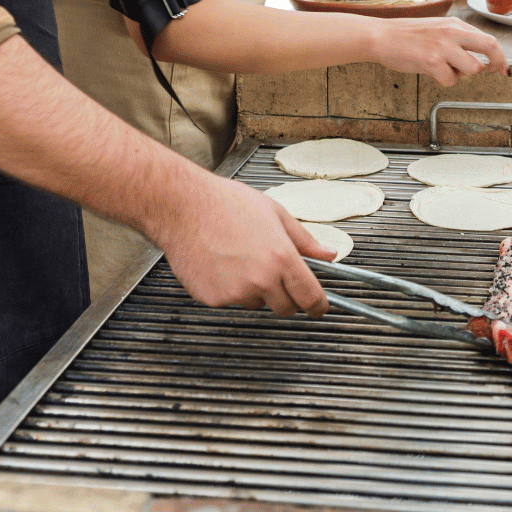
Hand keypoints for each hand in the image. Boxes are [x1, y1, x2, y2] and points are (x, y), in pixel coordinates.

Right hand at [150, 170, 332, 317]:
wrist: (183, 207)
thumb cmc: (226, 203)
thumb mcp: (275, 213)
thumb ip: (305, 240)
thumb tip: (328, 254)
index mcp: (282, 258)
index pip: (310, 298)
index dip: (319, 306)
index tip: (319, 306)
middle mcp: (261, 280)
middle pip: (286, 308)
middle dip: (286, 296)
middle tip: (274, 273)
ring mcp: (235, 293)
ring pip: (256, 304)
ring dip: (255, 291)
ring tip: (240, 258)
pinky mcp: (213, 299)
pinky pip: (230, 302)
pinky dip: (229, 289)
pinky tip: (221, 263)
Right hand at [367, 17, 509, 85]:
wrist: (381, 36)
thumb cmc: (407, 35)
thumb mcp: (437, 29)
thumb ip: (458, 39)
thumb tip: (479, 56)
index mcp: (455, 24)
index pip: (488, 39)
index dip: (500, 56)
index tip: (502, 67)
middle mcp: (452, 32)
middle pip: (490, 47)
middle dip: (497, 63)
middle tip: (496, 72)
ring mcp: (442, 47)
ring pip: (473, 69)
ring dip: (462, 74)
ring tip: (445, 68)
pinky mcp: (431, 61)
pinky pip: (451, 80)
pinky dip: (444, 80)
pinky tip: (431, 71)